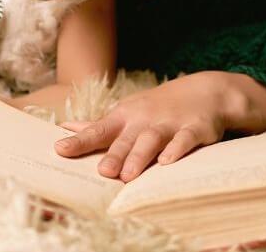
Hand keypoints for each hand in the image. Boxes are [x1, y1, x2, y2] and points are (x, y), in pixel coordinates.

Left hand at [54, 71, 265, 181]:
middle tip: (102, 173)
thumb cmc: (157, 108)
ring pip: (153, 140)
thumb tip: (65, 127)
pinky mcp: (195, 129)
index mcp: (125, 117)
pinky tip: (168, 162)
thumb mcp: (127, 112)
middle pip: (126, 139)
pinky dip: (177, 149)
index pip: (99, 130)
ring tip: (128, 176)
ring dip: (140, 156)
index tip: (60, 150)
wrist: (205, 91)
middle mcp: (145, 119)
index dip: (80, 141)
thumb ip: (98, 125)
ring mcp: (170, 123)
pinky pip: (185, 140)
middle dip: (114, 154)